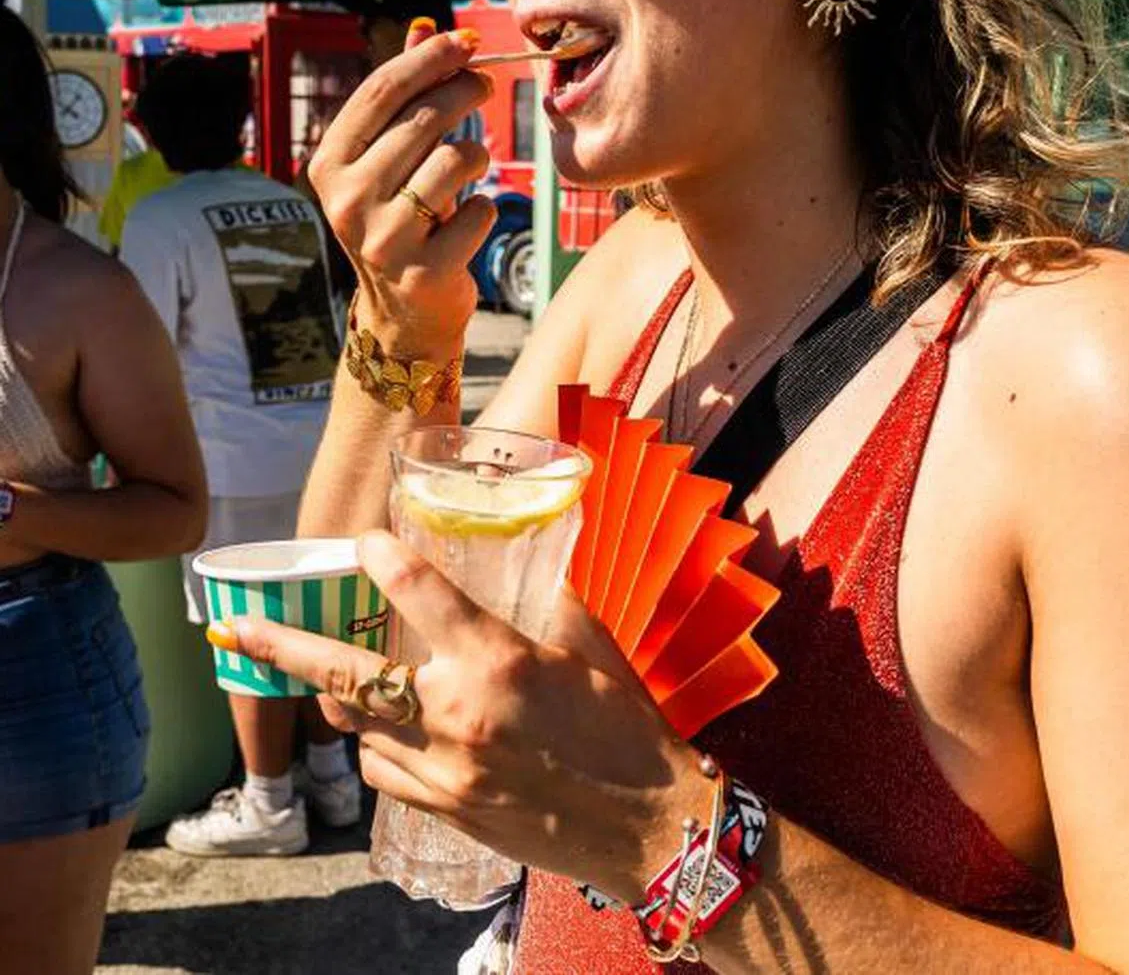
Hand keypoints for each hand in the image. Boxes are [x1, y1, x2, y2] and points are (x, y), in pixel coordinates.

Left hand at [210, 530, 713, 902]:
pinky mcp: (446, 812)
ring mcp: (445, 770)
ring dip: (348, 699)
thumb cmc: (626, 732)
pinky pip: (386, 773)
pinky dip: (380, 746)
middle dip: (284, 648)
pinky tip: (397, 735)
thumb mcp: (593, 651)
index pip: (420, 593)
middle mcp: (458, 713)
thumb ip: (550, 604)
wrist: (648, 829)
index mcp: (499, 661)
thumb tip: (528, 571)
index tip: (365, 542)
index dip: (383, 558)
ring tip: (346, 681)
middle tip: (238, 629)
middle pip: (348, 675)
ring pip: (360, 728)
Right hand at [308, 23, 495, 357]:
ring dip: (477, 156)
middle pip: (423, 120)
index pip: (380, 93)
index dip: (428, 59)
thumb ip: (404, 98)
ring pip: (455, 161)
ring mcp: (383, 239)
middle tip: (484, 85)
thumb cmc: (401, 222)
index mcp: (328, 165)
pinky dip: (484, 210)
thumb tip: (425, 26)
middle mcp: (347, 201)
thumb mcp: (388, 161)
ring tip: (471, 168)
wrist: (405, 314)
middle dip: (464, 92)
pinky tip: (467, 222)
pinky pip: (478, 210)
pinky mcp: (424, 270)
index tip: (466, 41)